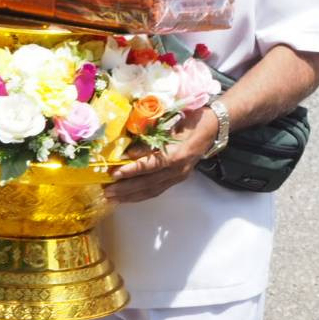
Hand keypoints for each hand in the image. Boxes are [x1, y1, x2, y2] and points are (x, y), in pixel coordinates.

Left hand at [103, 106, 218, 203]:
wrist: (212, 128)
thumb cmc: (190, 121)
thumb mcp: (170, 125)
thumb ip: (150, 141)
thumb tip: (129, 153)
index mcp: (177, 154)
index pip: (151, 166)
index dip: (132, 170)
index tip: (114, 173)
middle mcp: (178, 169)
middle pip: (149, 183)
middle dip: (126, 188)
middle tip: (107, 190)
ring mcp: (178, 176)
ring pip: (151, 190)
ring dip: (130, 196)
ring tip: (112, 198)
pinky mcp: (177, 179)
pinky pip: (156, 191)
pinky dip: (140, 195)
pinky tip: (127, 197)